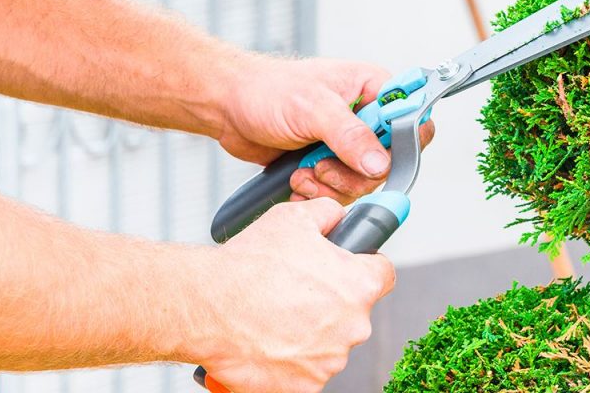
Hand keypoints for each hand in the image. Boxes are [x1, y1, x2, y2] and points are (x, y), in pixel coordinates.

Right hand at [193, 198, 393, 392]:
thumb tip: (338, 216)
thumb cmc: (248, 265)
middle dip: (329, 303)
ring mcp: (329, 361)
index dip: (365, 267)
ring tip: (273, 318)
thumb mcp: (294, 218)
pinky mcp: (304, 387)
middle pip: (353, 312)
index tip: (349, 268)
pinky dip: (289, 363)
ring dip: (309, 334)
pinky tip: (267, 344)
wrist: (206, 307)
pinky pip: (304, 373)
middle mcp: (353, 326)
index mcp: (359, 285)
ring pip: (329, 344)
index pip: (383, 274)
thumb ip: (328, 213)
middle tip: (294, 293)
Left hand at [220, 57, 433, 203]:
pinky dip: (317, 192)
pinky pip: (340, 190)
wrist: (229, 107)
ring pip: (363, 182)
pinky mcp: (330, 162)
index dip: (401, 143)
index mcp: (373, 89)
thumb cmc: (268, 91)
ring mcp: (348, 142)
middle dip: (352, 173)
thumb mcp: (313, 108)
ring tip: (304, 171)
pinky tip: (297, 178)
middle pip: (387, 161)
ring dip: (330, 184)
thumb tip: (380, 163)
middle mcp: (366, 117)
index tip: (376, 158)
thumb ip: (350, 136)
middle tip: (323, 166)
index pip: (411, 119)